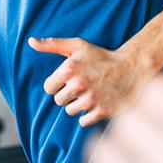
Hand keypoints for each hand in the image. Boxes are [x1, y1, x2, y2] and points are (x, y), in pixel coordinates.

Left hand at [29, 36, 152, 126]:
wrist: (132, 68)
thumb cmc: (101, 57)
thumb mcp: (77, 46)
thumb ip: (52, 44)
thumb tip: (30, 41)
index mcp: (68, 69)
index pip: (48, 88)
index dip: (58, 84)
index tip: (71, 80)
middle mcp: (78, 85)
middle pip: (58, 101)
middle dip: (68, 95)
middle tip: (84, 86)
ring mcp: (90, 99)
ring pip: (70, 111)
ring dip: (78, 105)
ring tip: (92, 93)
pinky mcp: (101, 112)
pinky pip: (83, 121)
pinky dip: (88, 115)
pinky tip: (98, 103)